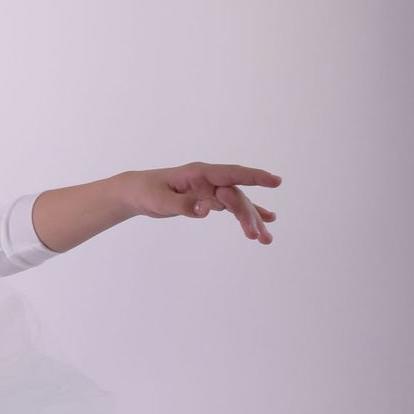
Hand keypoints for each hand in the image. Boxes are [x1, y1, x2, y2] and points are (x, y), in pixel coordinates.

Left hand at [122, 163, 279, 244]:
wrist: (137, 192)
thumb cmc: (146, 192)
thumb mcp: (159, 200)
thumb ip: (182, 204)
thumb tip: (206, 210)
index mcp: (199, 174)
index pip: (231, 174)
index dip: (254, 177)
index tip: (275, 181)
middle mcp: (209, 180)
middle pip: (236, 196)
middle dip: (249, 215)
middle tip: (257, 236)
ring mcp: (211, 189)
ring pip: (237, 204)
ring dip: (252, 220)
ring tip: (266, 239)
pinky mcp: (209, 199)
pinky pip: (232, 207)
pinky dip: (247, 214)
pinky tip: (266, 221)